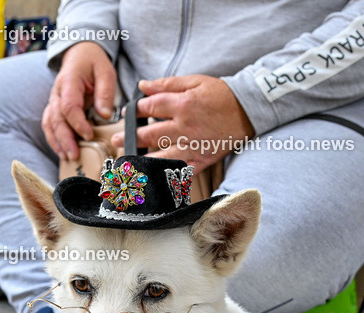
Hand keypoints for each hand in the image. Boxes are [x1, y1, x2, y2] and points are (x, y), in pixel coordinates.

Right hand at [42, 41, 116, 160]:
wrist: (79, 54)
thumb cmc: (93, 63)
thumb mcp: (105, 72)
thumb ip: (105, 92)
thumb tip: (104, 114)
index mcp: (69, 81)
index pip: (69, 106)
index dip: (77, 123)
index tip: (89, 135)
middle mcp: (57, 92)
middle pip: (56, 119)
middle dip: (64, 139)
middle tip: (74, 155)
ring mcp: (53, 101)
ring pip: (49, 124)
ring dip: (57, 142)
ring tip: (67, 157)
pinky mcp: (54, 108)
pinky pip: (49, 125)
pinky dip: (54, 139)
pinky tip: (62, 152)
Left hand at [111, 75, 255, 169]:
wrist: (248, 111)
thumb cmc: (221, 95)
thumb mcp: (194, 81)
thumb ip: (167, 84)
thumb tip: (142, 86)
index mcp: (181, 105)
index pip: (149, 108)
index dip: (134, 111)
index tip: (126, 113)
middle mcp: (184, 128)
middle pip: (149, 135)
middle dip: (128, 137)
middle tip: (115, 140)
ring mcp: (192, 147)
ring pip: (160, 157)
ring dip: (141, 160)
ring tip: (126, 161)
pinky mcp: (201, 160)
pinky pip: (180, 172)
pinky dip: (166, 176)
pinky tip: (152, 179)